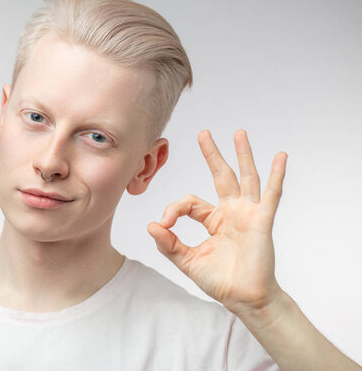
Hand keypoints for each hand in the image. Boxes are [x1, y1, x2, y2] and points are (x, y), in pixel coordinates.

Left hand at [147, 129, 287, 314]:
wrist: (243, 298)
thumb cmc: (220, 280)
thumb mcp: (186, 260)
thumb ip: (168, 243)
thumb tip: (150, 225)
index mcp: (214, 219)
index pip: (190, 202)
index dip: (173, 209)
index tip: (164, 224)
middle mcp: (231, 212)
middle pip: (221, 176)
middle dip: (212, 154)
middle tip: (203, 134)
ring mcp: (248, 214)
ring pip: (245, 177)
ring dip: (242, 155)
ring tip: (239, 133)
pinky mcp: (261, 221)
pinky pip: (271, 195)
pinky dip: (276, 175)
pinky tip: (280, 157)